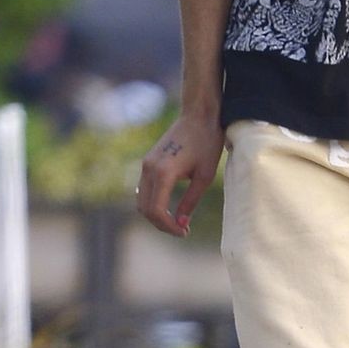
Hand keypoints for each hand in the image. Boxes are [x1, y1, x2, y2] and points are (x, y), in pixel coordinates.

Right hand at [136, 114, 224, 236]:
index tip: (184, 232)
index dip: (168, 227)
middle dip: (161, 224)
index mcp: (163, 172)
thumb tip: (181, 223)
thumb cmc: (207, 142)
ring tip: (177, 221)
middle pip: (145, 209)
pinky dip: (153, 202)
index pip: (156, 211)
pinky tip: (170, 207)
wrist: (198, 115)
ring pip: (141, 200)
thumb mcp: (204, 176)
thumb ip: (191, 201)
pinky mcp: (148, 161)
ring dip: (156, 214)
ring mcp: (146, 164)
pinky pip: (144, 189)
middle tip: (182, 230)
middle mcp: (148, 168)